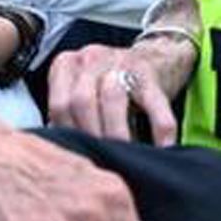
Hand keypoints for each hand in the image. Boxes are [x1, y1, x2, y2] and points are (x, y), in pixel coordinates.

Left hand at [49, 0, 200, 144]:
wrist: (153, 58)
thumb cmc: (107, 84)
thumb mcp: (80, 90)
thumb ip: (69, 116)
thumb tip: (65, 156)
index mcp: (67, 65)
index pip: (59, 105)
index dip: (68, 135)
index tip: (78, 156)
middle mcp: (91, 59)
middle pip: (82, 101)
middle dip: (91, 136)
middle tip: (100, 161)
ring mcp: (121, 63)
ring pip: (112, 99)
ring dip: (116, 133)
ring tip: (122, 157)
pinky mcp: (150, 73)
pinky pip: (155, 106)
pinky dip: (159, 132)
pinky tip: (161, 149)